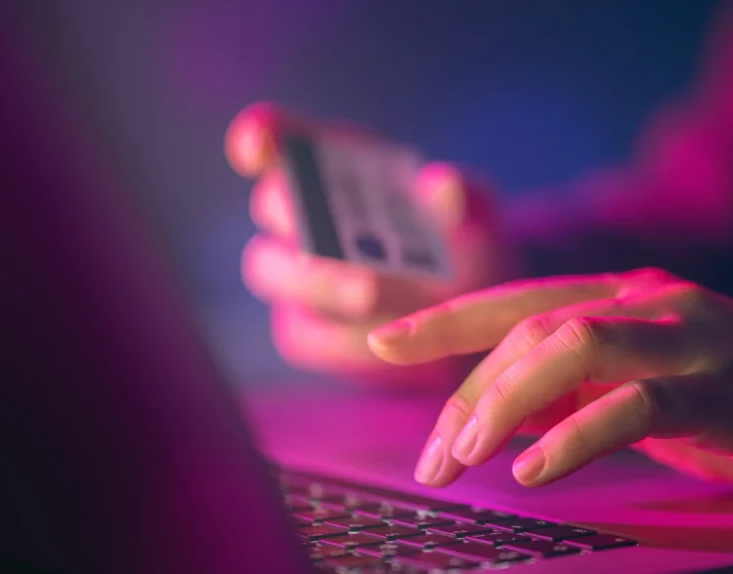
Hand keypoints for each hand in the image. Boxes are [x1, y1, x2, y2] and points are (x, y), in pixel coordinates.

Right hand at [226, 103, 514, 383]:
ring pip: (272, 270)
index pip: (275, 134)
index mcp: (333, 161)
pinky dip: (339, 337)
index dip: (260, 135)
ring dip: (320, 280)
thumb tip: (444, 185)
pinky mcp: (304, 329)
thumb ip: (460, 194)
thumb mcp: (474, 210)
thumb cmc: (462, 236)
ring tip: (371, 292)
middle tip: (331, 230)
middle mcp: (301, 211)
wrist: (474, 303)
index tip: (258, 146)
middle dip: (295, 213)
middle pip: (271, 203)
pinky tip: (381, 341)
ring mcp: (293, 272)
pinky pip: (302, 334)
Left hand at [368, 268, 732, 504]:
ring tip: (468, 460)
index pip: (522, 296)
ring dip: (506, 403)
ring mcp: (695, 339)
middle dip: (466, 390)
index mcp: (635, 294)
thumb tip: (504, 411)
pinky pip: (636, 404)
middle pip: (534, 324)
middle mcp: (658, 300)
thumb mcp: (654, 391)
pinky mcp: (728, 390)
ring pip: (574, 344)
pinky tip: (537, 469)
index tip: (382, 342)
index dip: (447, 318)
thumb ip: (586, 388)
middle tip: (431, 457)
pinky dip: (577, 435)